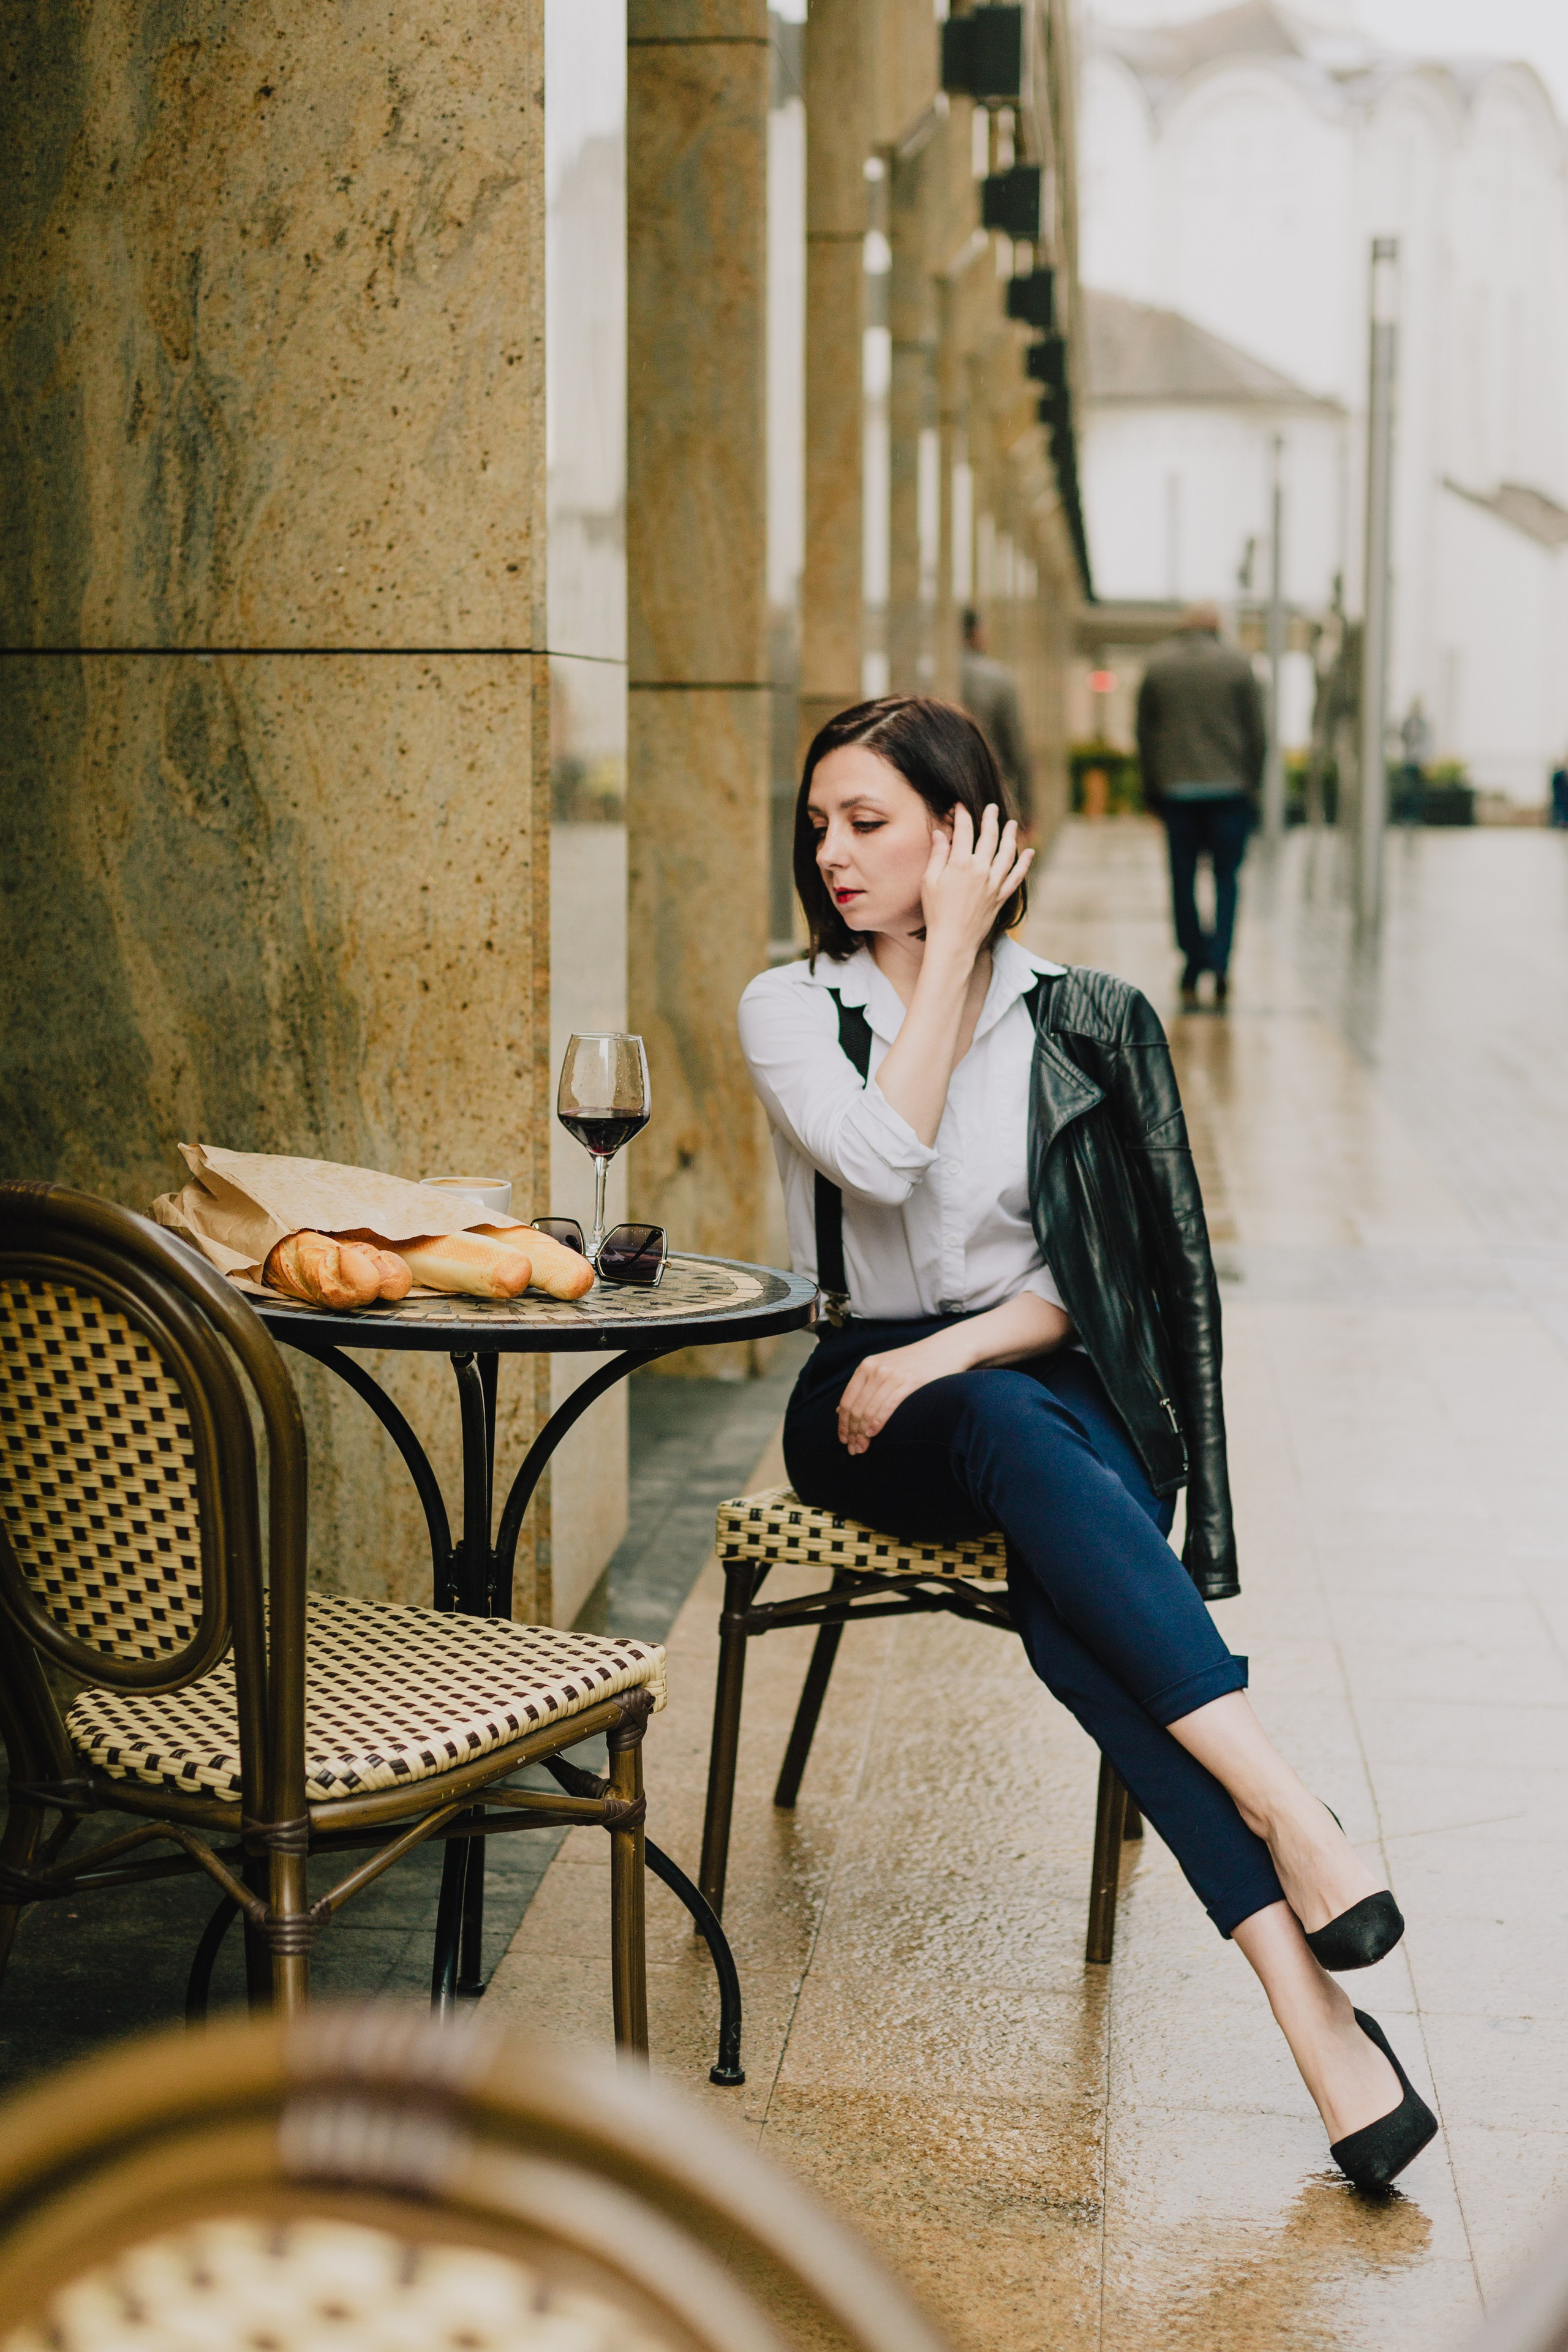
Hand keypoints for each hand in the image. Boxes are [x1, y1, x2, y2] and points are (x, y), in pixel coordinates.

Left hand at [836, 1328, 970, 1454]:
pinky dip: (877, 1423)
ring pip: (868, 1410)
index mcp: (866, 1366)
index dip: (842, 1424)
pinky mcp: (908, 1382)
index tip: (843, 1440)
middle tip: (852, 1450)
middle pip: (856, 1408)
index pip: (846, 1400)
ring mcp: (892, 1375)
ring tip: (861, 1448)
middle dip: (851, 1432)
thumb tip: (840, 1411)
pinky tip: (873, 1434)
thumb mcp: (883, 1368)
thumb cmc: (914, 1363)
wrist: (946, 1348)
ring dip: (862, 1433)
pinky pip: (887, 1406)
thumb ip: (863, 1387)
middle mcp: (875, 1369)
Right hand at [919, 803, 1033, 965]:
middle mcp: (981, 869)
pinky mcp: (1001, 896)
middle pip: (989, 837)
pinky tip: (1029, 853)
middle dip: (990, 819)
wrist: (953, 941)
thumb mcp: (929, 881)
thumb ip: (937, 855)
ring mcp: (994, 883)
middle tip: (992, 808)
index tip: (960, 806)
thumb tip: (940, 833)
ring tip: (1012, 824)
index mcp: (960, 863)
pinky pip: (1017, 876)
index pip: (964, 830)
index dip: (962, 815)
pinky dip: (1024, 864)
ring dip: (1010, 836)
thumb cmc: (936, 912)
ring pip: (1007, 853)